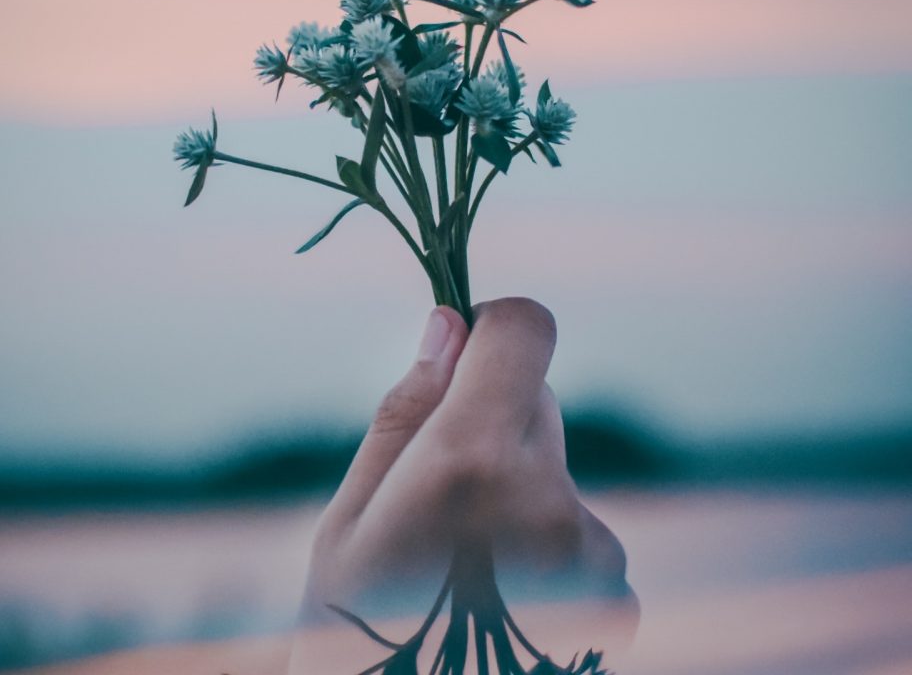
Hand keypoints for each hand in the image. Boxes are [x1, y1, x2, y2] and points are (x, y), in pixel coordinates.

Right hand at [289, 299, 637, 670]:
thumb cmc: (356, 650)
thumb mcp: (347, 527)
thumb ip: (405, 414)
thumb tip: (447, 324)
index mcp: (475, 466)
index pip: (526, 332)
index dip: (495, 328)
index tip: (467, 353)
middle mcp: (555, 503)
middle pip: (540, 404)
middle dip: (494, 425)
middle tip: (438, 499)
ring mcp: (598, 559)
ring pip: (557, 477)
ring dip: (520, 497)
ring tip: (464, 578)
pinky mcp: (619, 602)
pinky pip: (579, 535)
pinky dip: (546, 552)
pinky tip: (504, 612)